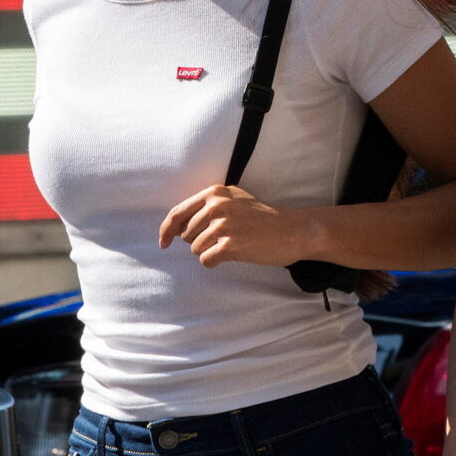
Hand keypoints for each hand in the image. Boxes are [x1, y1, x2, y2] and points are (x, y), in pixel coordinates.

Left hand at [158, 184, 315, 266]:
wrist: (291, 229)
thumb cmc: (263, 217)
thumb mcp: (235, 199)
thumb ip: (208, 205)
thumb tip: (178, 226)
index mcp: (214, 193)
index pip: (177, 213)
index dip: (166, 230)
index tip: (163, 243)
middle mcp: (216, 206)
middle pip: (186, 235)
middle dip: (198, 242)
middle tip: (222, 240)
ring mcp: (223, 226)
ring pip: (195, 249)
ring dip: (209, 252)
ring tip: (232, 245)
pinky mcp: (230, 245)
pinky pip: (206, 260)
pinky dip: (215, 262)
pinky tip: (232, 255)